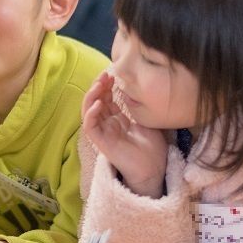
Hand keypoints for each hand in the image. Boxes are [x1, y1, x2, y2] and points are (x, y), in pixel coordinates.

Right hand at [82, 72, 168, 196]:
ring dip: (91, 96)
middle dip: (98, 86)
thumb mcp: (146, 121)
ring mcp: (103, 133)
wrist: (154, 169)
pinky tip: (98, 103)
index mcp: (117, 121)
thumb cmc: (152, 148)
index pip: (106, 99)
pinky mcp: (100, 142)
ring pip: (88, 112)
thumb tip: (133, 91)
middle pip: (95, 102)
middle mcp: (107, 125)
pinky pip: (89, 127)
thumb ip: (137, 107)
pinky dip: (91, 114)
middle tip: (105, 74)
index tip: (112, 74)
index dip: (106, 86)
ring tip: (99, 84)